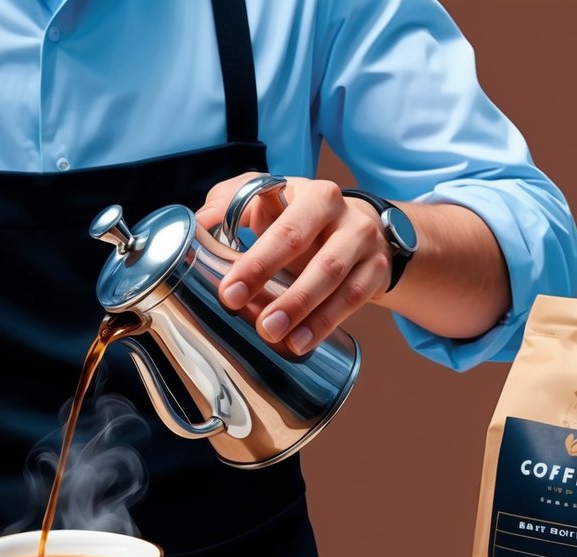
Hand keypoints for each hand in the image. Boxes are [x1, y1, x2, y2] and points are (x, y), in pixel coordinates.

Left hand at [195, 173, 393, 353]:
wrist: (358, 227)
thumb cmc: (300, 217)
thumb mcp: (268, 199)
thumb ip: (230, 202)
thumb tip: (200, 222)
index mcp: (312, 194)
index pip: (283, 228)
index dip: (257, 261)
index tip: (230, 293)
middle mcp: (343, 213)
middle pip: (314, 254)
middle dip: (285, 292)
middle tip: (258, 323)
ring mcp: (364, 241)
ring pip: (335, 276)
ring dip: (305, 311)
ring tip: (276, 336)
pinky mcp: (377, 268)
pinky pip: (354, 298)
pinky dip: (327, 323)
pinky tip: (301, 342)